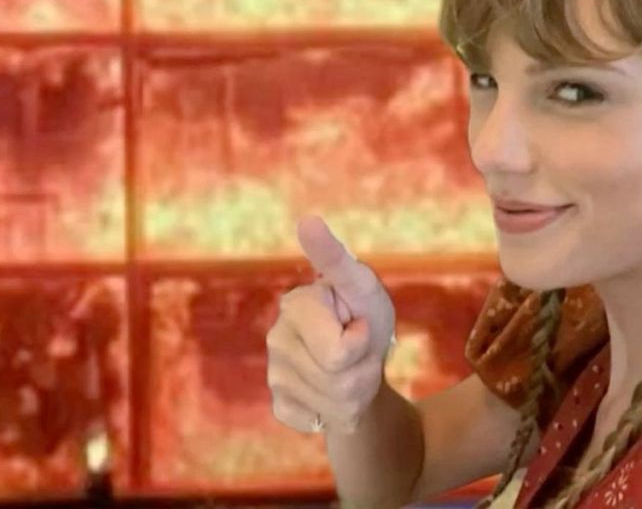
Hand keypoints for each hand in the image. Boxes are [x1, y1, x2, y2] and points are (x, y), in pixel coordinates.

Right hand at [266, 215, 396, 434]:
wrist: (366, 359)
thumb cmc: (366, 313)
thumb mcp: (363, 286)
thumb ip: (336, 258)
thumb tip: (307, 220)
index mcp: (295, 305)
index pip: (339, 353)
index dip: (363, 342)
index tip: (358, 322)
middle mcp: (277, 338)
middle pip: (339, 381)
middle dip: (363, 371)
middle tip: (361, 350)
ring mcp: (275, 374)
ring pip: (335, 404)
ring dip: (357, 391)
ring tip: (353, 369)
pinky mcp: (281, 405)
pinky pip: (319, 422)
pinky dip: (339, 412)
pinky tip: (335, 392)